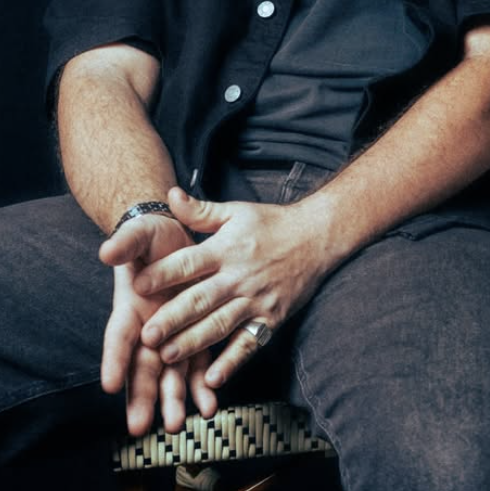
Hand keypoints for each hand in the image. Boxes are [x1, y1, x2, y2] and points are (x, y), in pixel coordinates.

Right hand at [99, 214, 217, 434]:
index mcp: (131, 307)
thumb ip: (126, 244)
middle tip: (139, 426)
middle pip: (141, 366)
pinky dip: (203, 384)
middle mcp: (148, 328)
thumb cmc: (153, 238)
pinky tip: (210, 405)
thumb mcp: (140, 235)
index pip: (119, 337)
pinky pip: (198, 364)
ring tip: (177, 424)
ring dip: (172, 399)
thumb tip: (108, 250)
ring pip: (170, 373)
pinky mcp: (195, 335)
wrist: (178, 237)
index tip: (110, 384)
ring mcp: (171, 335)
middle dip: (141, 396)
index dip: (114, 359)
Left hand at [134, 187, 329, 389]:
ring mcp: (257, 300)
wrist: (318, 237)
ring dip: (194, 342)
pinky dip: (232, 362)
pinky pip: (249, 343)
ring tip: (168, 356)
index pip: (190, 261)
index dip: (164, 273)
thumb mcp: (236, 212)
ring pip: (221, 324)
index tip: (138, 285)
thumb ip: (200, 211)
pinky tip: (212, 379)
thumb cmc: (271, 224)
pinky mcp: (272, 319)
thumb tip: (169, 196)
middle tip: (146, 335)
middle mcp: (240, 275)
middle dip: (173, 318)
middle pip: (202, 299)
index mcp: (227, 248)